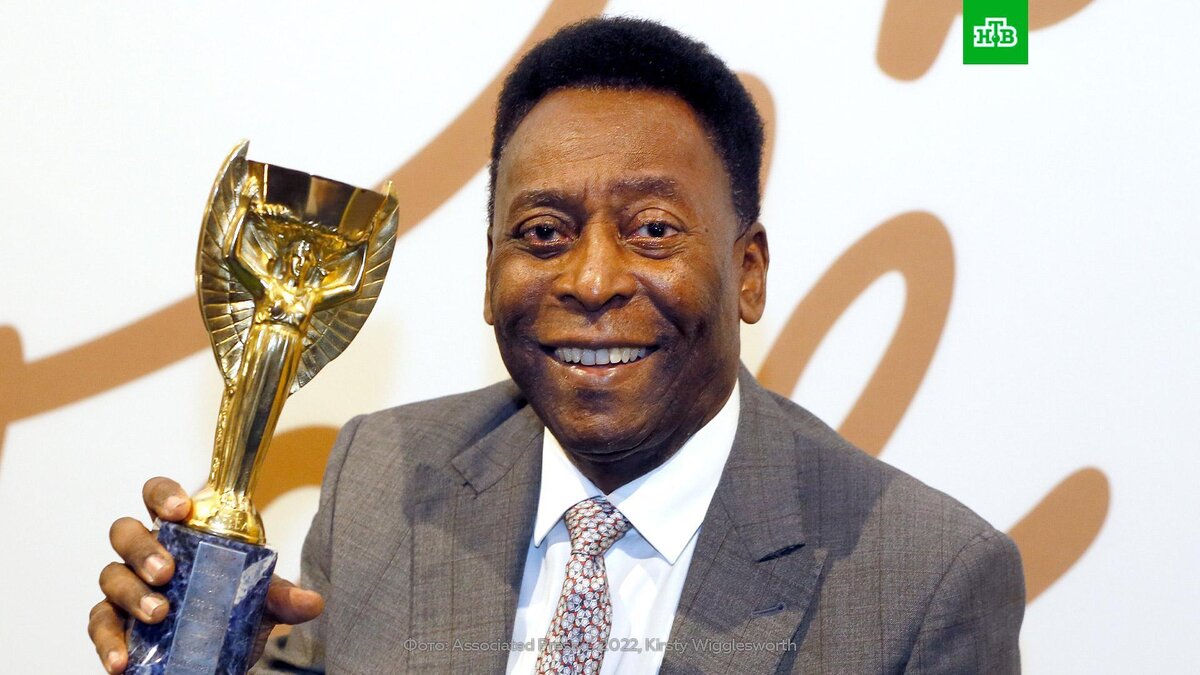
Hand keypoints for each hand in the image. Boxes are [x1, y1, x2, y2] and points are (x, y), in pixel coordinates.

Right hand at [88, 477, 324, 672]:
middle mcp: (147, 551)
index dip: (164, 495)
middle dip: (143, 549)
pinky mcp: (115, 622)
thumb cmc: (235, 603)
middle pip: (125, 532)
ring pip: (110, 576)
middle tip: (168, 572)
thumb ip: (283, 595)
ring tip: (160, 614)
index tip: (182, 509)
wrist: (224, 649)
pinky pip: (99, 625)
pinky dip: (108, 641)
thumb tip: (312, 602)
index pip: (157, 495)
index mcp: (180, 530)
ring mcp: (127, 586)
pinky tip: (122, 661)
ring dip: (132, 593)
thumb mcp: (262, 597)